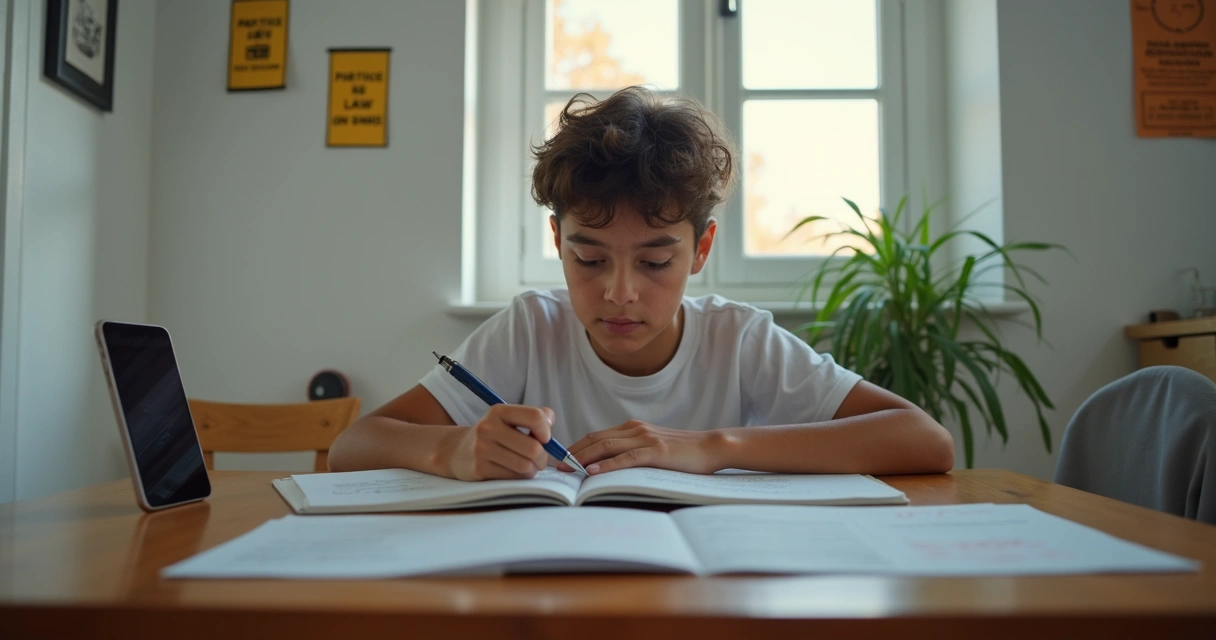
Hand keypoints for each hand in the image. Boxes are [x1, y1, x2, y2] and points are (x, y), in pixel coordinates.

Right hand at [443, 404, 553, 480]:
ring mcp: (482, 449)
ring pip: (525, 466)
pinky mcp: (479, 469)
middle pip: (533, 448)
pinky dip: (519, 477)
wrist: (456, 451)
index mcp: (499, 411)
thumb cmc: (493, 435)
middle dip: (543, 457)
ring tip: (526, 465)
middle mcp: (488, 428)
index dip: (547, 430)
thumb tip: (551, 422)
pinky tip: (512, 471)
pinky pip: (513, 477)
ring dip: (532, 469)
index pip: (535, 417)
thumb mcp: (508, 419)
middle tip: (539, 458)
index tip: (545, 438)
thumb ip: (534, 416)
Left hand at [557, 420, 720, 474]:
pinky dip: (607, 465)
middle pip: (595, 439)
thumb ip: (631, 451)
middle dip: (572, 453)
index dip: (575, 447)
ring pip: (606, 446)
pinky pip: (626, 458)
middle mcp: (635, 429)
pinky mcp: (656, 451)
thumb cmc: (682, 452)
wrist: (710, 447)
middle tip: (555, 467)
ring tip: (567, 470)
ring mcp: (645, 438)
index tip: (559, 459)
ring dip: (583, 458)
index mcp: (632, 428)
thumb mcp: (652, 448)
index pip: (596, 435)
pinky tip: (593, 471)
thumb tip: (605, 467)